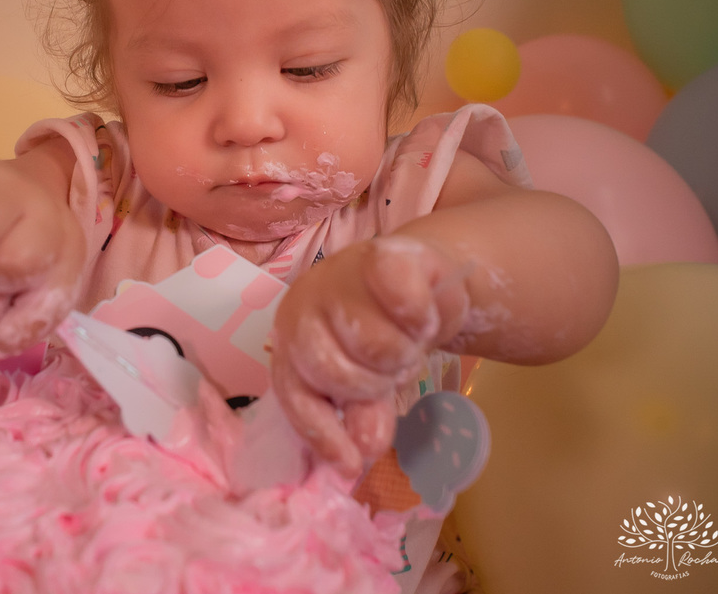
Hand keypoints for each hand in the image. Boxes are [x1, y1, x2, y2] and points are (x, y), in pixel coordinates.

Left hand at [269, 235, 470, 476]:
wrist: (423, 278)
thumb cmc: (384, 332)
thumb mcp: (370, 382)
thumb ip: (362, 414)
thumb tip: (361, 454)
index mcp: (292, 343)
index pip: (296, 394)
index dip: (322, 432)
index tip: (349, 463)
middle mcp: (305, 307)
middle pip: (335, 374)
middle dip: (374, 385)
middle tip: (395, 371)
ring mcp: (338, 277)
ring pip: (373, 345)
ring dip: (403, 355)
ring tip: (411, 342)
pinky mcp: (381, 254)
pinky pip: (405, 303)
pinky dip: (422, 319)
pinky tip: (424, 318)